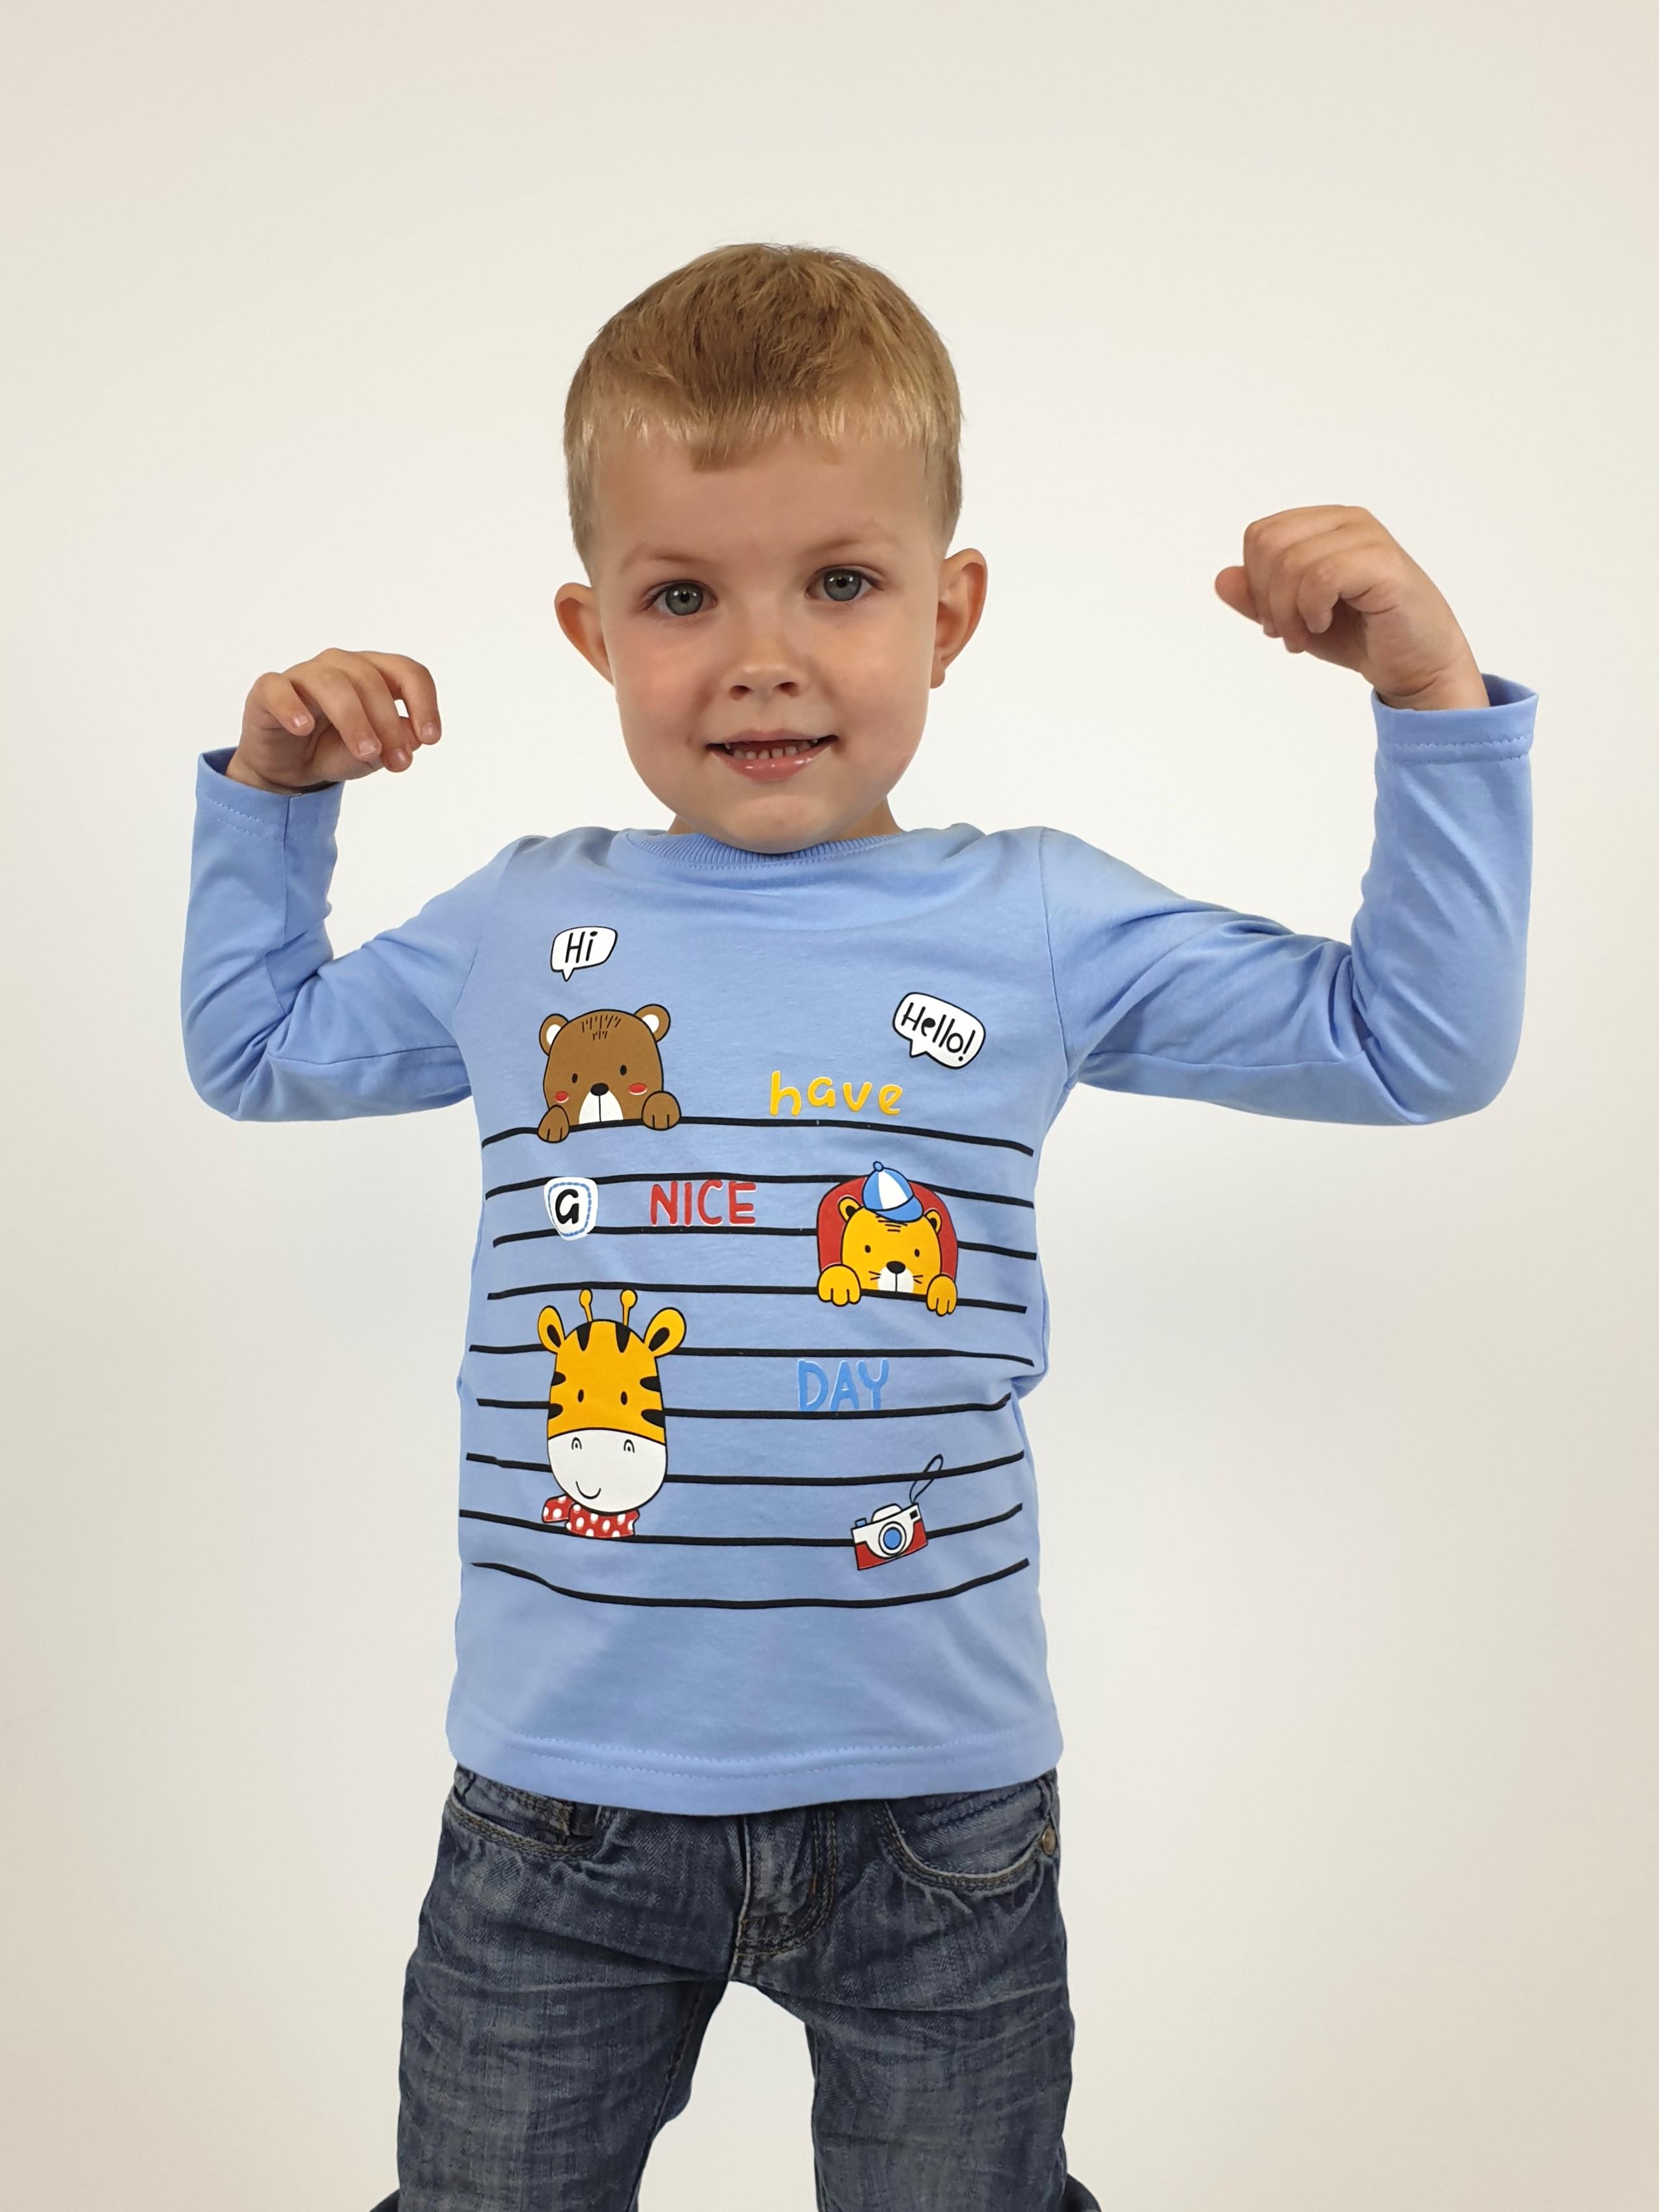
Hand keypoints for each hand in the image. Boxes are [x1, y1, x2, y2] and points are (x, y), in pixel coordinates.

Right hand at [225, 648, 442, 793]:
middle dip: (389, 723)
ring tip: (366, 752)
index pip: (406, 671)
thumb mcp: (374, 755)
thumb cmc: (336, 750)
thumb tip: (415, 736)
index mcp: (373, 674)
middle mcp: (340, 665)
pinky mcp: (268, 691)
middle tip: (398, 762)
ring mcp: (303, 675)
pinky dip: (291, 706)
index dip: (424, 702)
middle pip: (370, 679)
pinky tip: (303, 729)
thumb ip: (396, 742)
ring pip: (331, 682)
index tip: (431, 739)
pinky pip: (278, 689)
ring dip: (353, 718)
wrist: (291, 768)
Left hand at [1214, 507, 1487, 710]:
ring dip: (1288, 613)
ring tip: (1307, 636)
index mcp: (1325, 524)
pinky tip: (1325, 625)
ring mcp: (1368, 538)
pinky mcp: (1385, 564)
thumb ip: (1259, 599)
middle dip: (1267, 598)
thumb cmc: (1362, 636)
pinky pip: (1321, 577)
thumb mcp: (1296, 619)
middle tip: (1289, 633)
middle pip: (1268, 544)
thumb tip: (1222, 578)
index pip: (1260, 535)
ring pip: (1291, 562)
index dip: (1255, 582)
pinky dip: (1311, 610)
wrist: (1416, 664)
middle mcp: (1347, 521)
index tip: (1275, 620)